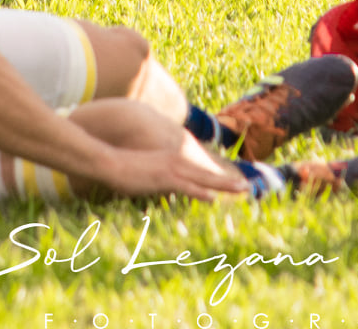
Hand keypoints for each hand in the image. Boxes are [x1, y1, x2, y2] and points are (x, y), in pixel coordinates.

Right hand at [99, 140, 248, 202]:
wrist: (110, 162)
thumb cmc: (125, 169)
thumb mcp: (147, 173)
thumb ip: (160, 178)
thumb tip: (167, 185)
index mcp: (174, 160)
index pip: (200, 170)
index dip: (218, 178)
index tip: (233, 182)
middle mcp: (177, 162)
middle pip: (208, 173)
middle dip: (228, 181)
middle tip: (248, 186)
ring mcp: (171, 170)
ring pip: (204, 179)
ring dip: (224, 185)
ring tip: (242, 189)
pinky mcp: (163, 178)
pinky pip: (186, 187)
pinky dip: (201, 192)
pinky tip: (213, 198)